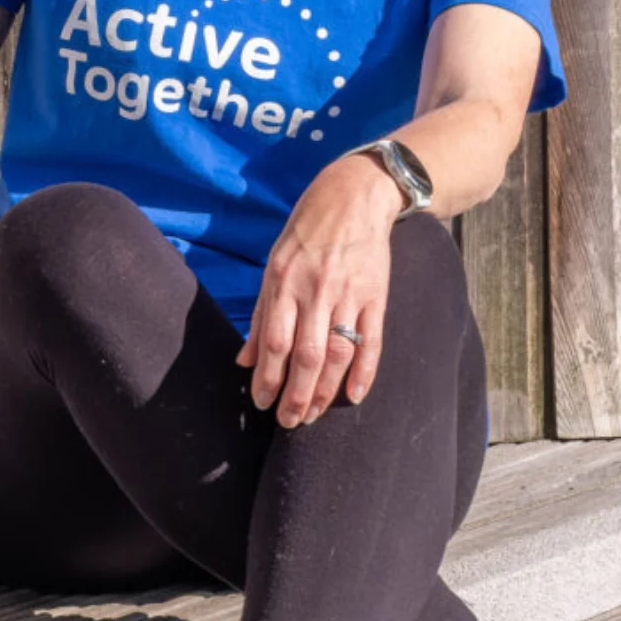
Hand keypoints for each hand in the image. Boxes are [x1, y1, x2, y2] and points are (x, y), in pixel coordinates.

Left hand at [238, 155, 402, 427]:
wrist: (353, 197)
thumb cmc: (305, 234)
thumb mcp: (272, 266)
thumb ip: (261, 316)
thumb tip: (244, 361)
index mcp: (283, 283)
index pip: (274, 342)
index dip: (268, 379)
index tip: (262, 404)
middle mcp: (315, 290)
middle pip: (306, 355)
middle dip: (296, 395)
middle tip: (290, 423)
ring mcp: (348, 293)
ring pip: (337, 353)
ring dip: (325, 391)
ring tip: (313, 415)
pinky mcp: (375, 295)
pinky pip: (371, 341)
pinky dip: (365, 372)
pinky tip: (355, 396)